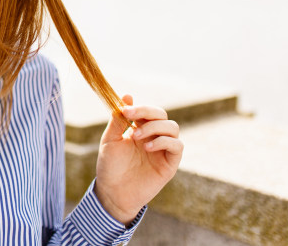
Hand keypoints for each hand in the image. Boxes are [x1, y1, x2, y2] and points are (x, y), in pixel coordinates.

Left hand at [94, 95, 182, 224]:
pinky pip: (177, 146)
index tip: (125, 110)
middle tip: (130, 119)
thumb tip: (127, 95)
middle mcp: (154, 137)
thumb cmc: (110, 166)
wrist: (113, 192)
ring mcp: (163, 149)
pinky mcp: (170, 163)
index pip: (147, 111)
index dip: (138, 108)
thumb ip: (118, 120)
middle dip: (147, 113)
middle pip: (162, 115)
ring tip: (136, 137)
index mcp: (139, 128)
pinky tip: (147, 147)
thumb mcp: (110, 140)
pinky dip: (164, 141)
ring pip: (172, 127)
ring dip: (155, 127)